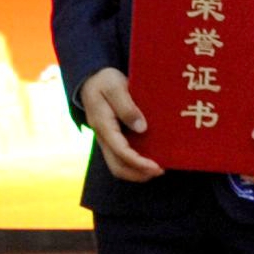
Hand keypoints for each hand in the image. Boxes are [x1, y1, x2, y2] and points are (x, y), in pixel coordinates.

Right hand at [81, 68, 163, 183]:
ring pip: (118, 165)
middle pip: (117, 166)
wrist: (92, 80)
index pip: (120, 150)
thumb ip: (127, 107)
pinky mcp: (113, 139)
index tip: (156, 167)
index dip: (138, 162)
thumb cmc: (105, 81)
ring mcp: (107, 140)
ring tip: (158, 169)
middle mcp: (103, 137)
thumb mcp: (115, 87)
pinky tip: (151, 159)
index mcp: (103, 124)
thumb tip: (141, 128)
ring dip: (137, 172)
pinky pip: (121, 158)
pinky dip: (135, 164)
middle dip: (138, 173)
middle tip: (160, 171)